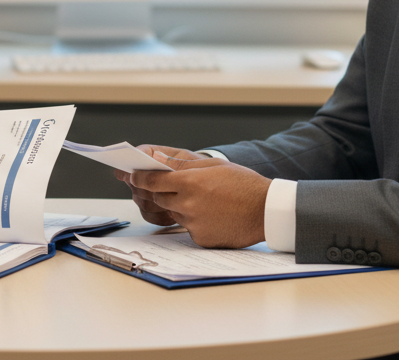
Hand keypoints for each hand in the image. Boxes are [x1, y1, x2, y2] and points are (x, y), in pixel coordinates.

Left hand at [121, 147, 270, 248]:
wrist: (266, 211)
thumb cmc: (243, 184)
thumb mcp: (213, 166)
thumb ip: (182, 165)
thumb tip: (156, 160)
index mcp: (190, 182)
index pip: (152, 180)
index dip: (139, 178)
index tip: (131, 176)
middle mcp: (188, 204)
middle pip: (159, 198)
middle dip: (160, 192)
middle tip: (170, 186)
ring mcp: (193, 224)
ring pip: (173, 213)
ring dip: (178, 206)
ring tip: (202, 200)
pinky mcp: (200, 238)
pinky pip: (188, 228)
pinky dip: (194, 221)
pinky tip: (212, 214)